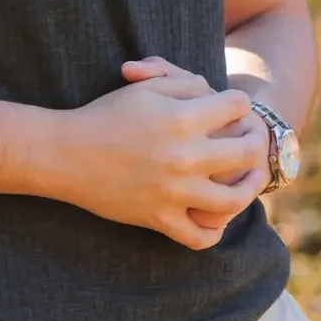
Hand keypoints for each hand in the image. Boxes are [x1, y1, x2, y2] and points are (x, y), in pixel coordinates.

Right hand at [52, 65, 265, 251]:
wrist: (65, 155)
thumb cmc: (104, 115)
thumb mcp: (144, 88)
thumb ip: (184, 84)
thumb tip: (212, 92)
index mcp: (182, 119)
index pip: (236, 106)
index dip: (238, 102)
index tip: (233, 107)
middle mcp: (184, 157)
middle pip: (245, 152)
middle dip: (255, 141)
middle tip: (252, 141)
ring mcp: (174, 192)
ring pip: (233, 200)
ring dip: (249, 188)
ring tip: (250, 179)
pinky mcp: (160, 219)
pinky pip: (200, 237)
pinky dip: (214, 230)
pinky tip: (216, 217)